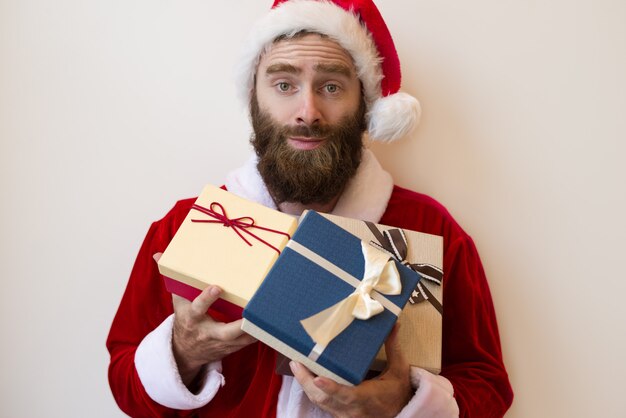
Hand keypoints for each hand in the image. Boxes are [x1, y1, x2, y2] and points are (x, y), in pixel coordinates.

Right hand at [153, 253, 256, 387]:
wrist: (184, 352)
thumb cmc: (184, 319)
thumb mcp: (176, 300)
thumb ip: (171, 277)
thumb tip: (158, 254)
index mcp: (192, 318)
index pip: (199, 308)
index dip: (207, 298)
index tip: (217, 287)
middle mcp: (207, 332)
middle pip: (225, 332)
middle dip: (239, 325)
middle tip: (253, 313)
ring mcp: (220, 343)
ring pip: (241, 339)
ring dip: (255, 329)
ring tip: (269, 314)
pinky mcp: (231, 348)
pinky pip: (248, 342)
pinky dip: (259, 333)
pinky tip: (270, 322)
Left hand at [290, 324, 412, 417]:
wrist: (402, 415)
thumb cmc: (399, 392)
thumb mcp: (399, 370)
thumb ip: (393, 347)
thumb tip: (393, 324)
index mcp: (368, 397)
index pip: (348, 394)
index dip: (332, 388)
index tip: (318, 379)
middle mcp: (353, 409)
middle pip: (325, 399)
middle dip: (307, 382)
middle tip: (296, 363)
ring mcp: (345, 414)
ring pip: (320, 402)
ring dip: (306, 385)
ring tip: (296, 365)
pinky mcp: (339, 414)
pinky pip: (322, 404)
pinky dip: (312, 390)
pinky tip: (304, 376)